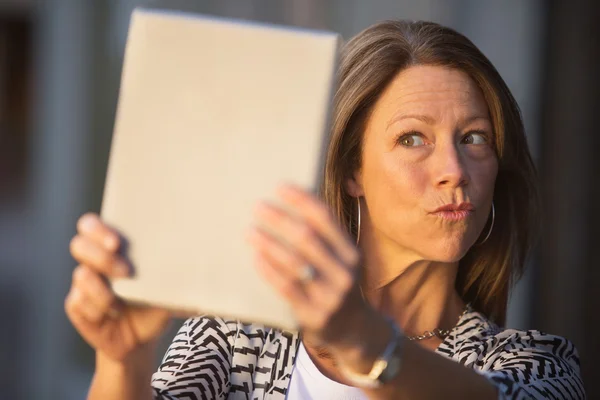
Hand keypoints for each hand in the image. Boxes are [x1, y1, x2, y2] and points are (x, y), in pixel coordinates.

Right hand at [65, 213, 170, 361]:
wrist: (142, 337)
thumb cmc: (154, 302)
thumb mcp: (166, 284)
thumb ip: (173, 267)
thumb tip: (198, 253)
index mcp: (111, 247)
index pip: (91, 225)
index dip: (97, 229)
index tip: (116, 242)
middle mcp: (93, 261)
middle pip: (79, 245)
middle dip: (101, 257)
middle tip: (126, 271)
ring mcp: (82, 284)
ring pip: (81, 276)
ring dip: (102, 290)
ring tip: (119, 303)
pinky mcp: (77, 307)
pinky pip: (78, 302)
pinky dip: (97, 309)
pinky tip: (113, 314)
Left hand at [247, 184, 369, 347]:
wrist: (352, 330)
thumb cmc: (337, 283)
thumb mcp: (341, 259)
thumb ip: (324, 237)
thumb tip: (292, 203)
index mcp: (351, 252)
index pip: (325, 218)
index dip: (302, 200)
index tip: (280, 187)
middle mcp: (344, 272)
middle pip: (307, 238)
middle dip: (280, 219)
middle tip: (258, 207)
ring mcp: (330, 295)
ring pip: (294, 262)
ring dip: (269, 243)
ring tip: (250, 231)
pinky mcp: (313, 314)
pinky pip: (286, 287)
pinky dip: (269, 270)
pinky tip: (256, 256)